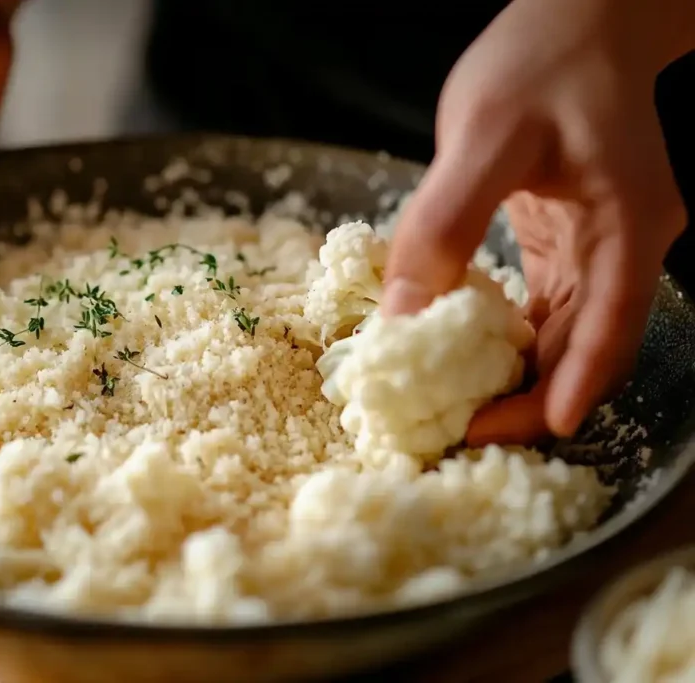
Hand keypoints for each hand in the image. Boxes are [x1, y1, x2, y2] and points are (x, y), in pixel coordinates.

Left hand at [381, 0, 689, 443]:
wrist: (577, 19)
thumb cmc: (541, 61)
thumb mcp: (483, 137)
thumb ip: (444, 225)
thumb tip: (404, 317)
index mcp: (627, 225)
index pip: (612, 324)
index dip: (578, 384)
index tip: (542, 431)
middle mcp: (624, 247)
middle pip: (587, 345)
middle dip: (531, 397)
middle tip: (462, 431)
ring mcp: (599, 248)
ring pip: (564, 335)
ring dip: (515, 376)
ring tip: (454, 407)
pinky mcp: (567, 243)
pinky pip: (542, 308)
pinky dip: (506, 338)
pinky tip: (461, 354)